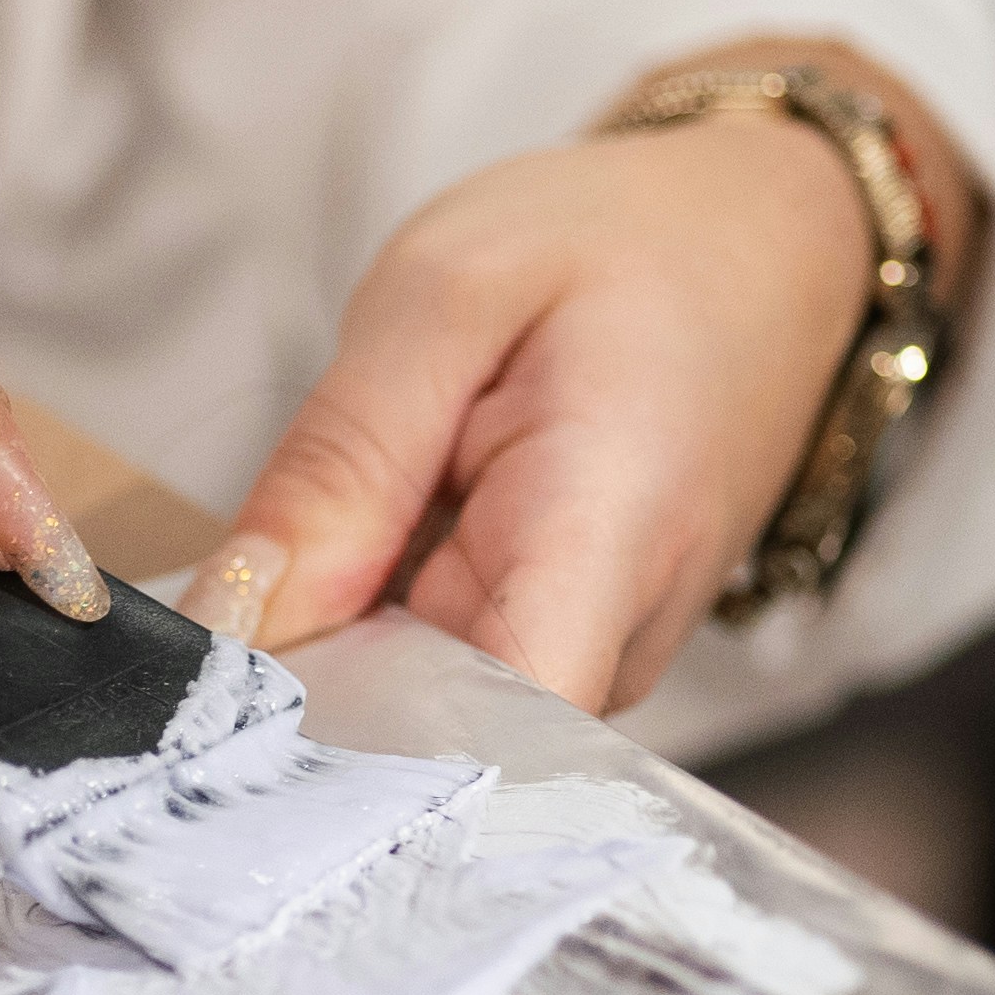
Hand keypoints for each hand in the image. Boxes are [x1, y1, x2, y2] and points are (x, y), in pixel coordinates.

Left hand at [197, 45, 978, 716]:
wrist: (767, 243)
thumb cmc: (629, 245)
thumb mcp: (449, 293)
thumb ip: (341, 458)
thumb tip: (238, 616)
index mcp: (604, 545)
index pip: (480, 749)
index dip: (335, 750)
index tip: (226, 706)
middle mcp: (614, 643)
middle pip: (421, 738)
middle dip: (302, 681)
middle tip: (236, 589)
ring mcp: (594, 660)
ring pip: (416, 706)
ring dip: (339, 639)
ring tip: (326, 534)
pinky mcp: (566, 651)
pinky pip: (440, 670)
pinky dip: (379, 618)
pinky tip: (371, 548)